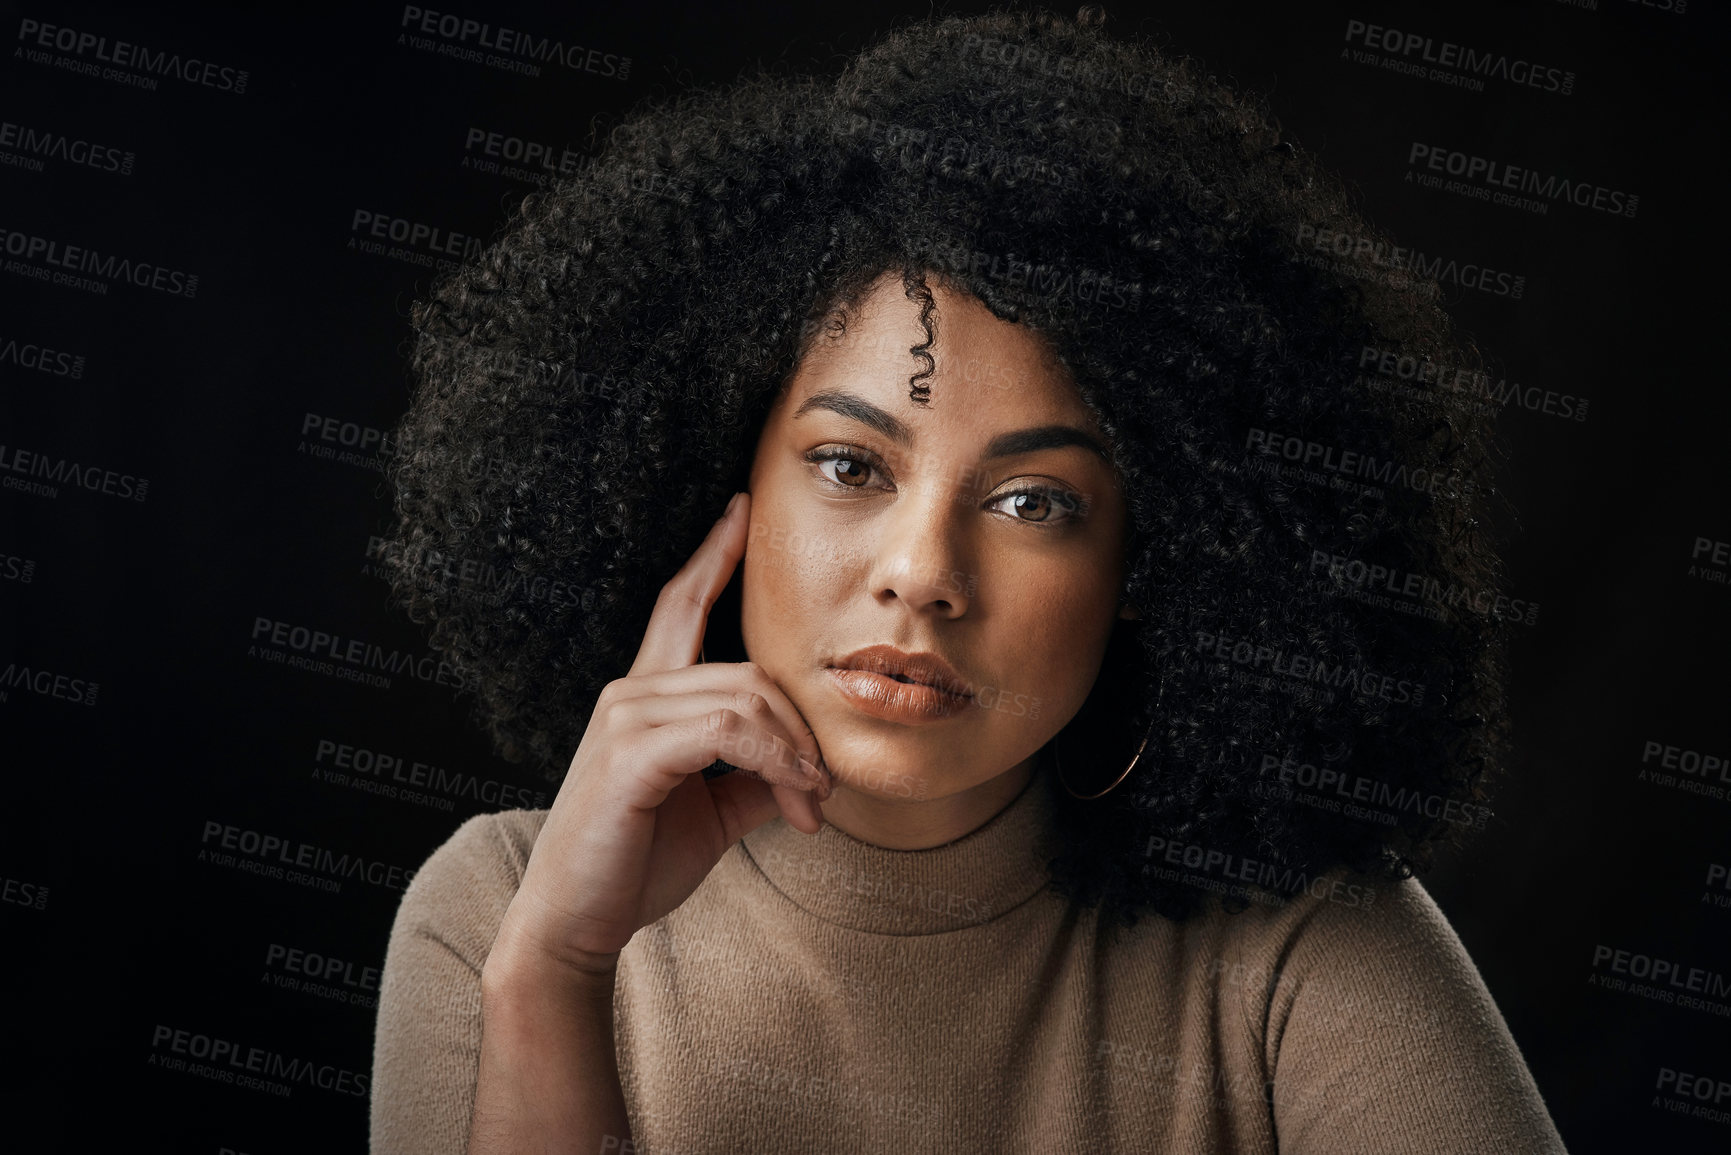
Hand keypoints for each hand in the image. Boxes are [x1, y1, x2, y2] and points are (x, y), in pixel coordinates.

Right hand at [488, 491, 831, 984]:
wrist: (575, 925)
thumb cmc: (632, 865)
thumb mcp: (711, 812)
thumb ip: (754, 776)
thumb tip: (811, 768)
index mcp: (646, 696)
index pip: (680, 604)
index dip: (714, 555)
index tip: (743, 510)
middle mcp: (631, 693)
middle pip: (749, 668)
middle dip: (803, 728)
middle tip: (825, 789)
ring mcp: (627, 719)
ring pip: (747, 698)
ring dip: (797, 754)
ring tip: (812, 802)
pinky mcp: (632, 754)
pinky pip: (729, 732)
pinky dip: (777, 763)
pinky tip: (795, 799)